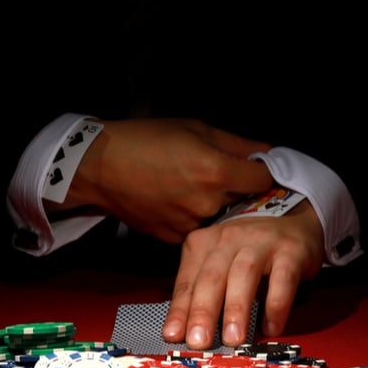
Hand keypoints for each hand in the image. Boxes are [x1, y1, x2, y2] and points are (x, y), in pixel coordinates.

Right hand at [49, 118, 273, 242]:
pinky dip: (195, 217)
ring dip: (217, 205)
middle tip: (221, 174)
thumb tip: (268, 153)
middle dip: (239, 189)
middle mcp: (207, 204)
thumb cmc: (145, 140)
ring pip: (221, 217)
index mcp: (216, 172)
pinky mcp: (173, 238)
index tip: (259, 169)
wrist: (99, 166)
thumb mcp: (195, 128)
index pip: (264, 180)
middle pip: (244, 201)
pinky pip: (198, 228)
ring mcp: (190, 225)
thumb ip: (237, 144)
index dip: (264, 173)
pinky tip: (177, 200)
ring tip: (192, 186)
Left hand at [161, 200, 324, 348]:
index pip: (187, 282)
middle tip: (199, 341)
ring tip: (233, 340)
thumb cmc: (248, 255)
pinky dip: (276, 306)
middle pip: (211, 277)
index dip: (180, 310)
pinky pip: (282, 279)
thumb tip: (186, 335)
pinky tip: (271, 329)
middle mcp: (228, 239)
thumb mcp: (219, 266)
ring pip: (243, 274)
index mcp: (203, 243)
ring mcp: (261, 242)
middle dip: (203, 311)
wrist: (294, 227)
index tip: (173, 336)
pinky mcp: (291, 252)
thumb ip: (203, 294)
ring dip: (236, 309)